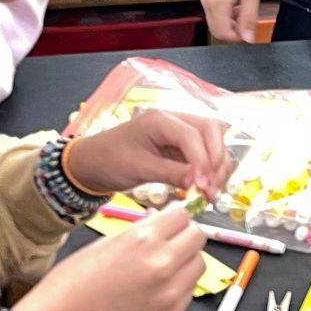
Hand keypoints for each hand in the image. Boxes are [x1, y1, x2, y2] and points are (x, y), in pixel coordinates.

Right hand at [13, 207, 205, 310]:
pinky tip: (158, 286)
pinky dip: (180, 283)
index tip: (170, 220)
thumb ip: (142, 231)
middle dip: (185, 234)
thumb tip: (162, 222)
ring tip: (165, 264)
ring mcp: (170, 292)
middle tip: (171, 239)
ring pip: (199, 264)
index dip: (176, 216)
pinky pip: (189, 289)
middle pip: (198, 237)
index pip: (183, 215)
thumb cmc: (75, 280)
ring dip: (186, 259)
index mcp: (143, 239)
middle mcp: (163, 264)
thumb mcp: (107, 241)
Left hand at [62, 110, 231, 203]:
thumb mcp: (138, 168)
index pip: (192, 135)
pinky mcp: (180, 147)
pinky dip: (209, 169)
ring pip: (212, 141)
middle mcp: (173, 121)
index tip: (204, 186)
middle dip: (217, 158)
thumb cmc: (109, 160)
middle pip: (211, 130)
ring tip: (211, 191)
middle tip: (212, 187)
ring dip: (217, 164)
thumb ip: (170, 173)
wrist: (92, 163)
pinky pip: (203, 153)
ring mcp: (178, 133)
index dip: (202, 161)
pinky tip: (206, 187)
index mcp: (159, 119)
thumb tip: (199, 183)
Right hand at [201, 0, 265, 43]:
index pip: (223, 33)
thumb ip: (249, 18)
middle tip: (247, 24)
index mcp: (218, 3)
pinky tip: (237, 8)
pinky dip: (226, 17)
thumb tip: (248, 38)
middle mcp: (208, 3)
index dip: (237, 38)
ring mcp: (206, 0)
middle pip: (217, 31)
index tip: (249, 33)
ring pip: (216, 25)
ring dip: (230, 25)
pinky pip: (215, 15)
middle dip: (233, 32)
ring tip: (243, 12)